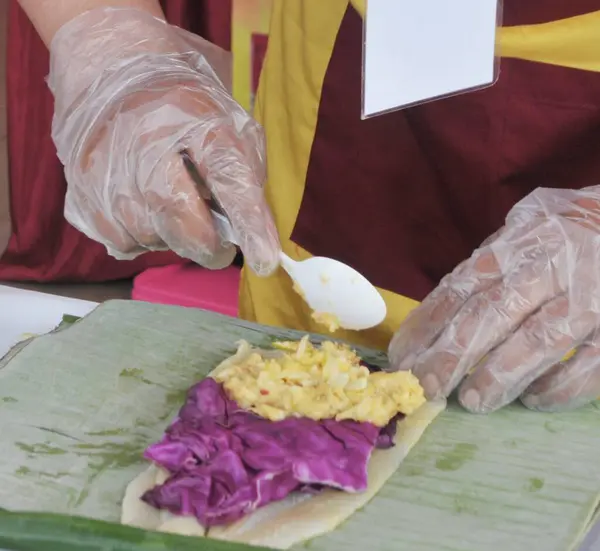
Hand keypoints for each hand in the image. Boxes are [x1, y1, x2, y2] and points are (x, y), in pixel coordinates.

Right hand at [47, 8, 279, 274]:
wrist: (113, 69)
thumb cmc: (184, 105)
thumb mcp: (230, 122)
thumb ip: (244, 174)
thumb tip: (253, 233)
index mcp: (200, 122)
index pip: (230, 178)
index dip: (250, 223)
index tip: (265, 260)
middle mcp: (149, 147)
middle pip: (185, 224)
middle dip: (210, 245)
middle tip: (218, 239)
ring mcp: (109, 172)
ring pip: (152, 240)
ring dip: (171, 235)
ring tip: (171, 202)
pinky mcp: (83, 194)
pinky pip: (122, 243)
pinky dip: (142, 235)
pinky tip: (143, 206)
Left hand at [389, 187, 599, 412]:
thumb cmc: (562, 235)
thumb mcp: (519, 234)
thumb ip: (485, 269)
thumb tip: (436, 315)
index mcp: (516, 245)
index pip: (461, 287)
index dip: (428, 325)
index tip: (403, 358)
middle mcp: (551, 266)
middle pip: (493, 314)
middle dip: (453, 356)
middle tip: (426, 388)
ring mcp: (591, 295)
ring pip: (540, 340)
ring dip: (500, 375)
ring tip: (472, 401)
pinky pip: (591, 364)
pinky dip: (559, 387)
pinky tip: (533, 400)